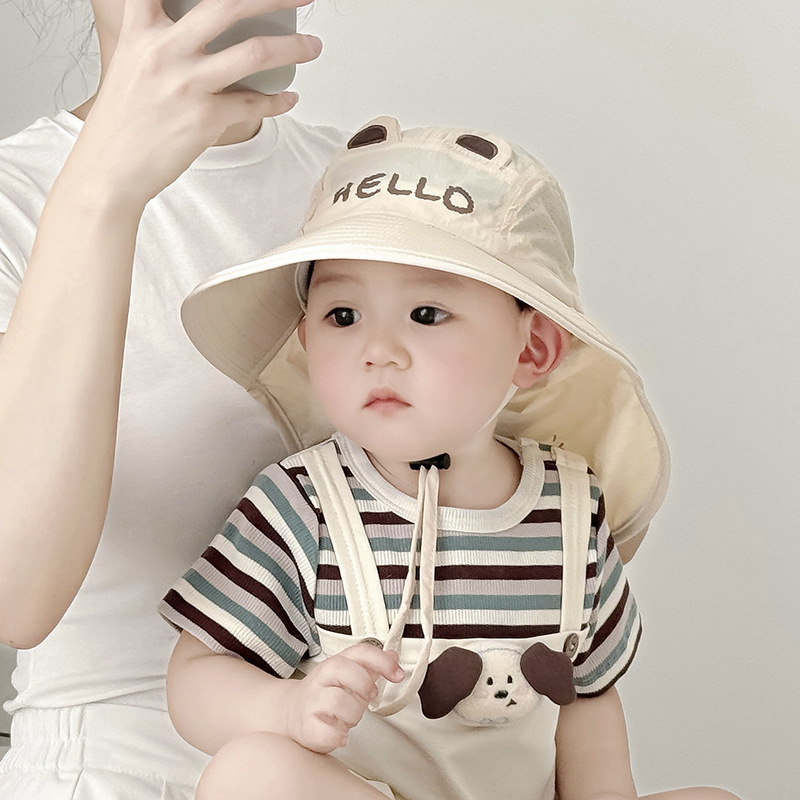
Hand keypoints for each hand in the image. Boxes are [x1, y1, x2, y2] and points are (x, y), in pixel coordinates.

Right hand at [73, 0, 321, 209]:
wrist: (109, 170)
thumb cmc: (123, 120)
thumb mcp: (130, 63)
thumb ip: (159, 38)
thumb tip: (202, 30)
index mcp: (142, 29)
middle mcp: (164, 49)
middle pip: (228, 5)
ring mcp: (186, 84)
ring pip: (254, 53)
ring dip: (293, 47)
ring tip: (313, 46)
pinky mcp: (204, 119)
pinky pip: (254, 103)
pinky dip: (279, 101)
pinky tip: (290, 98)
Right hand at [283, 643, 404, 753]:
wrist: (290, 712)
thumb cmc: (325, 694)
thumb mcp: (349, 676)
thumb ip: (372, 666)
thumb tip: (393, 657)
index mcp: (336, 664)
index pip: (360, 652)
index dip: (381, 661)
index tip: (398, 675)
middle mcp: (322, 679)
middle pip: (345, 670)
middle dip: (363, 687)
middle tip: (368, 698)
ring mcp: (311, 702)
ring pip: (338, 701)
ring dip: (352, 715)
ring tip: (348, 719)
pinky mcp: (306, 726)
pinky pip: (326, 732)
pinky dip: (337, 736)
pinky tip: (340, 735)